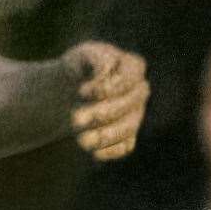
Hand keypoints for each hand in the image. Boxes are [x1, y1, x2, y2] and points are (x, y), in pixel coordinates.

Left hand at [64, 41, 147, 160]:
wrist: (71, 89)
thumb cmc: (80, 68)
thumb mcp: (82, 56)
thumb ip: (96, 59)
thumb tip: (104, 73)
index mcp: (133, 67)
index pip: (128, 79)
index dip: (106, 88)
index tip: (80, 91)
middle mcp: (139, 91)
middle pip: (128, 105)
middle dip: (101, 113)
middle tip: (74, 119)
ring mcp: (136, 114)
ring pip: (128, 128)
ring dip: (105, 135)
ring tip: (81, 140)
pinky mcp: (128, 135)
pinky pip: (125, 147)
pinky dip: (111, 151)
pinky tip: (94, 153)